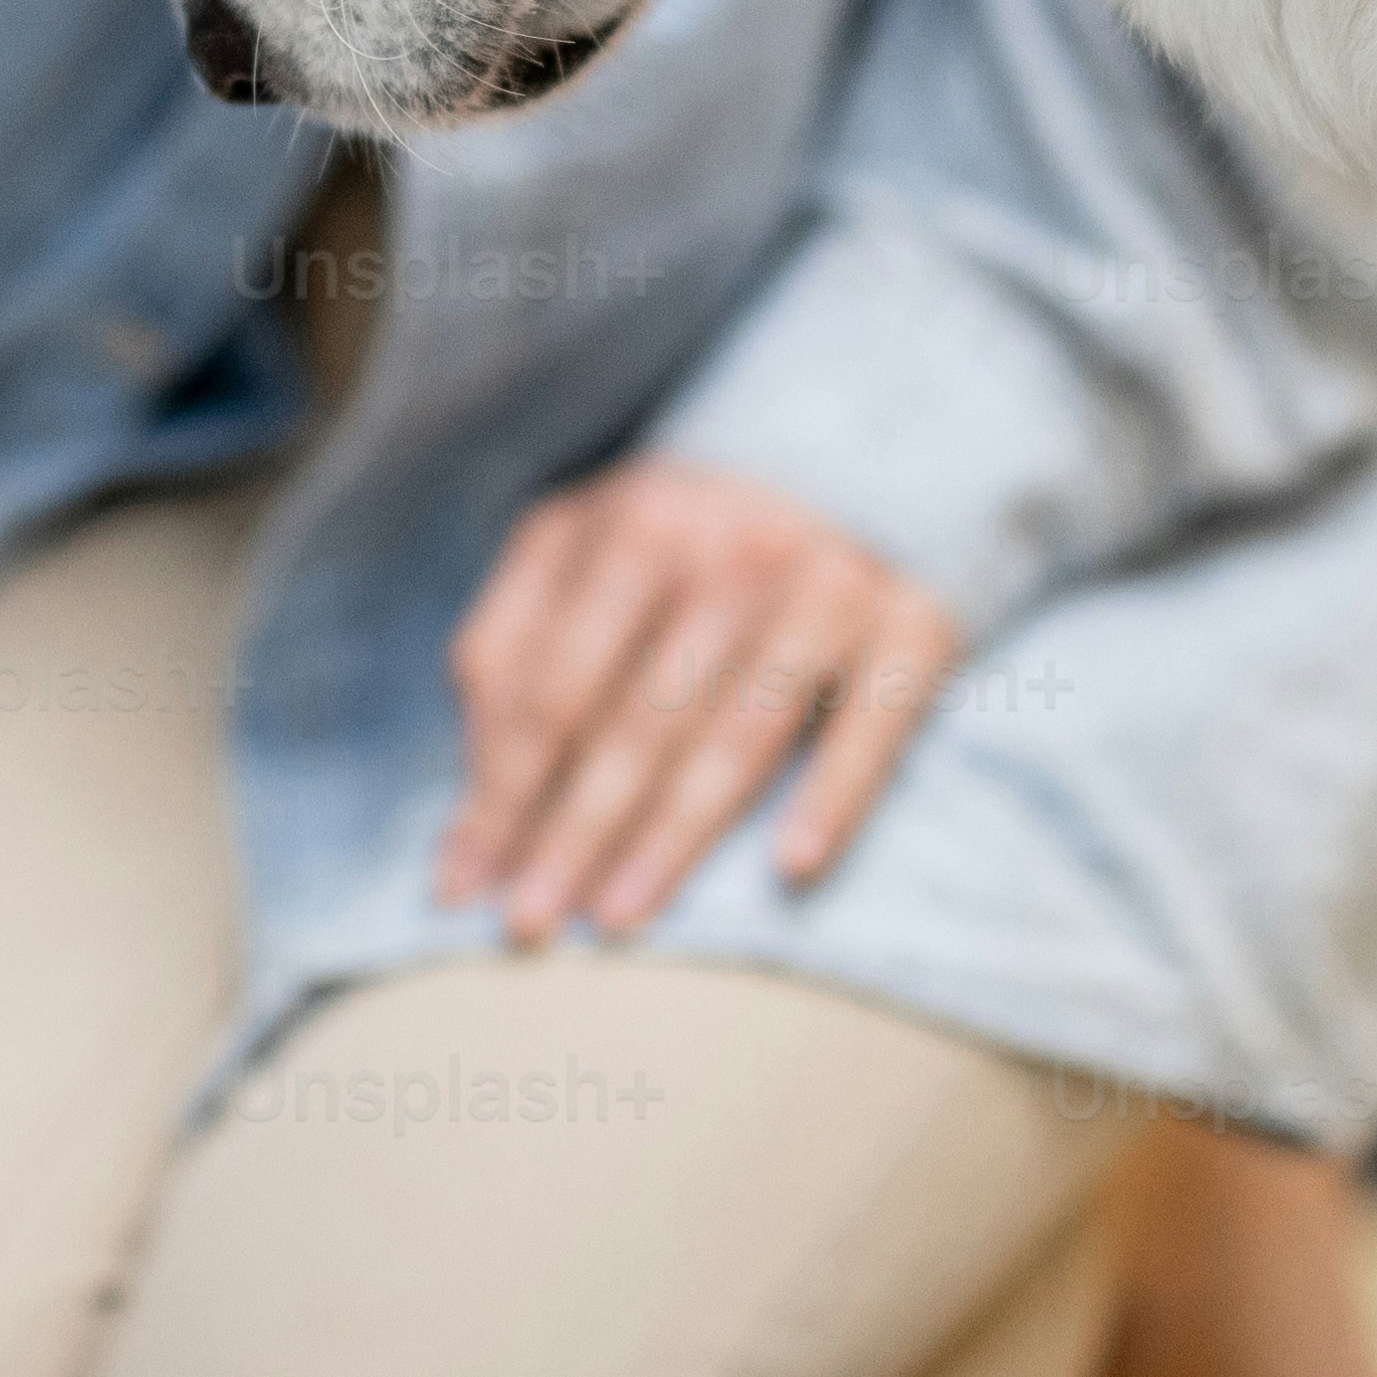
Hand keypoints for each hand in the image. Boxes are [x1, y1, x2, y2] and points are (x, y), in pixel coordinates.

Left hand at [433, 456, 963, 942]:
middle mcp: (732, 550)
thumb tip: (473, 779)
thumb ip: (513, 639)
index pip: (550, 683)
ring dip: (676, 834)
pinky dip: (834, 793)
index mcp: (633, 525)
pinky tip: (791, 867)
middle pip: (638, 718)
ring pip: (741, 732)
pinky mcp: (915, 624)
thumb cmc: (688, 532)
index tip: (462, 883)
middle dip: (575, 829)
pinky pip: (876, 723)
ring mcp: (828, 588)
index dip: (500, 789)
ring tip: (619, 916)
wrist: (861, 452)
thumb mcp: (582, 545)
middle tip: (531, 923)